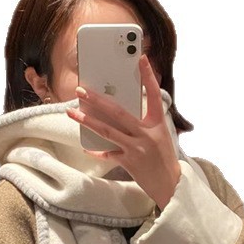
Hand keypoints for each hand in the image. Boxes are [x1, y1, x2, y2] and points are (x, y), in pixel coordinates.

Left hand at [66, 54, 180, 210]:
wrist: (170, 185)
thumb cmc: (164, 158)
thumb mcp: (159, 135)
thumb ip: (144, 122)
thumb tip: (119, 111)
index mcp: (157, 123)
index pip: (153, 94)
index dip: (148, 76)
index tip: (141, 59)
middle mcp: (146, 133)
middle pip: (118, 112)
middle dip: (97, 100)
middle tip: (81, 90)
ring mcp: (137, 148)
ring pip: (107, 131)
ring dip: (88, 121)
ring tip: (73, 112)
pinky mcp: (129, 162)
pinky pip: (108, 154)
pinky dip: (97, 151)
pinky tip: (86, 148)